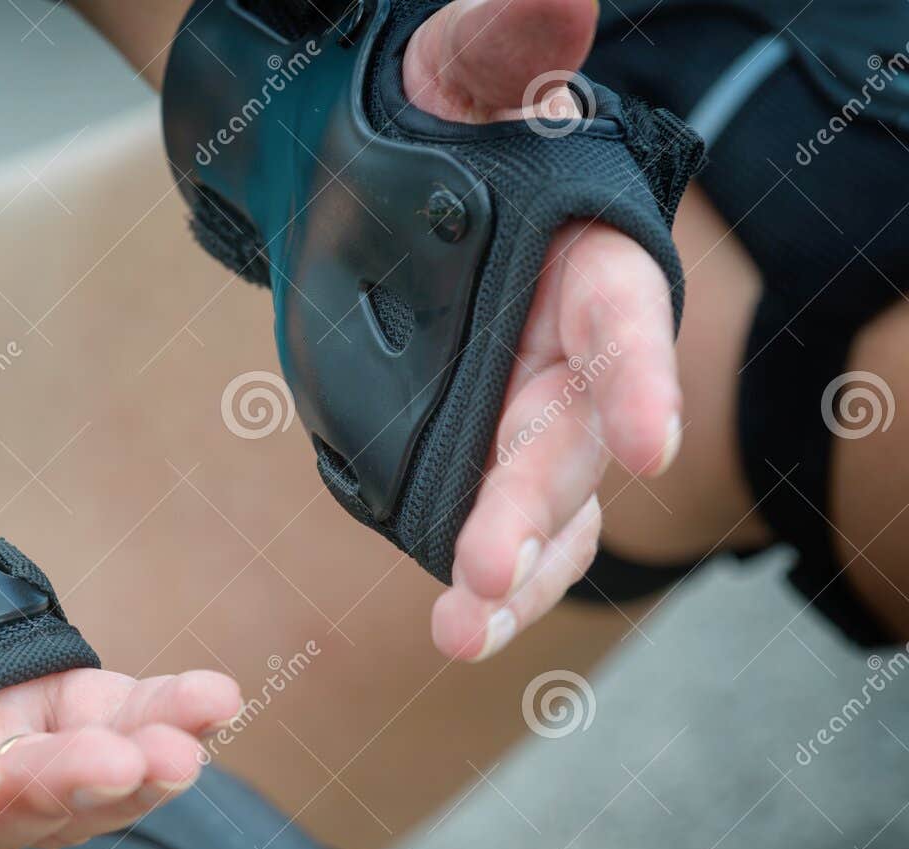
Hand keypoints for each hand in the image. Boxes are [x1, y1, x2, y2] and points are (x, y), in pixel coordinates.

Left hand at [405, 0, 683, 659]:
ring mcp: (524, 417)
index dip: (639, 380)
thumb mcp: (461, 74)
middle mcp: (573, 355)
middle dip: (533, 504)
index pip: (625, 323)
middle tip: (484, 568)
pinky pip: (496, 533)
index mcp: (590, 263)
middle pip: (569, 440)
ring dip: (512, 574)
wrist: (361, 185)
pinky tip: (457, 627)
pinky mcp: (472, 460)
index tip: (645, 438)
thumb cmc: (431, 124)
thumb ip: (510, 48)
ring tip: (462, 632)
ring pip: (544, 511)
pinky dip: (484, 586)